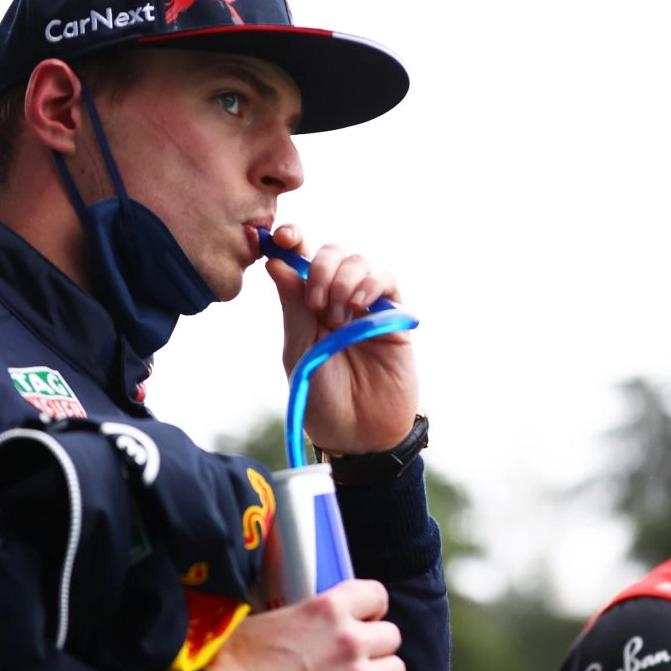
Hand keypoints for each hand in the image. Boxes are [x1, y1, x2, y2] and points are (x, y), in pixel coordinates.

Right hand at [205, 579, 409, 670]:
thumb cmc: (232, 667)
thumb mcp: (264, 620)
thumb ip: (297, 616)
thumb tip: (299, 619)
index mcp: (327, 608)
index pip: (376, 594)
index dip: (371, 609)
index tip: (363, 621)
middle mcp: (350, 639)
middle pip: (391, 635)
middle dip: (375, 646)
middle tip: (355, 660)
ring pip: (397, 669)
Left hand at [262, 225, 418, 453]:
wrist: (358, 434)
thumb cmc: (323, 399)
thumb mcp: (300, 352)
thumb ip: (294, 308)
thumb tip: (277, 262)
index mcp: (307, 306)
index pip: (300, 260)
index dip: (292, 240)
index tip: (282, 237)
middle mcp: (337, 299)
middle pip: (332, 253)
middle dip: (322, 266)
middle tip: (317, 302)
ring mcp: (367, 306)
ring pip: (359, 261)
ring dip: (345, 279)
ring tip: (339, 315)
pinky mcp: (393, 317)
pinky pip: (387, 281)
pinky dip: (372, 283)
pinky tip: (360, 305)